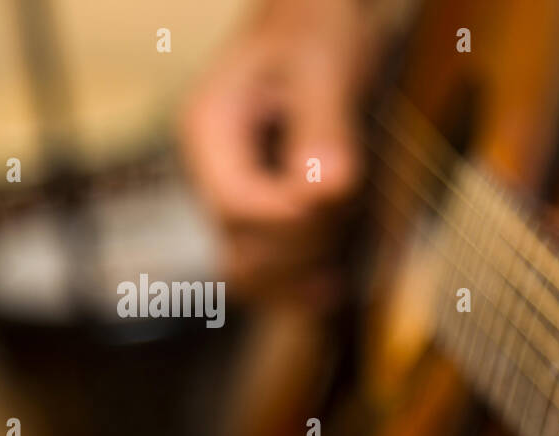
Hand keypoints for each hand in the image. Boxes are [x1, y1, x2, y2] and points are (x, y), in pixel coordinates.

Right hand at [180, 0, 374, 298]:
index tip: (339, 199)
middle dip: (302, 250)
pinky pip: (272, 270)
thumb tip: (327, 188)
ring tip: (345, 249)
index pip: (240, 208)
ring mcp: (236, 198)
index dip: (293, 221)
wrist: (320, 21)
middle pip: (244, 252)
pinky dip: (302, 282)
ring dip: (305, 273)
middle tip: (348, 216)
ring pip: (256, 273)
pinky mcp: (266, 215)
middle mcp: (213, 172)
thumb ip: (324, 125)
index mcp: (210, 130)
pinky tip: (334, 285)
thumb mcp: (325, 65)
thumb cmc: (319, 29)